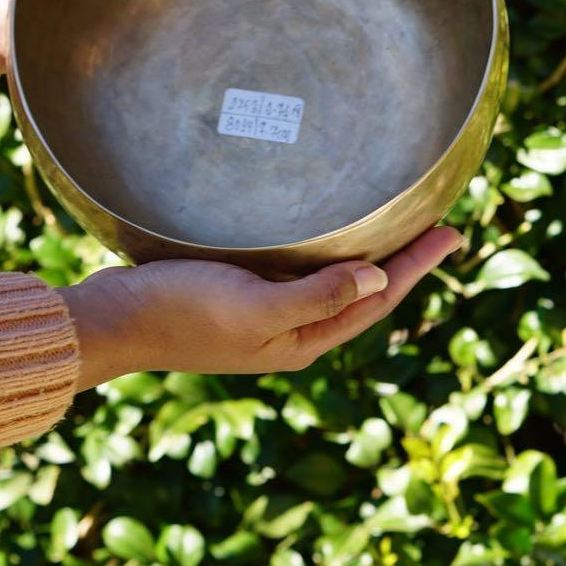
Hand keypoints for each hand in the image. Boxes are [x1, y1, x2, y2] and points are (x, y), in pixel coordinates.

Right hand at [59, 226, 461, 390]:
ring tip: (394, 225)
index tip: (451, 233)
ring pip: (332, 280)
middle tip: (438, 225)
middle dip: (402, 260)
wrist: (114, 320)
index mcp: (302, 341)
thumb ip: (315, 296)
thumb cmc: (180, 313)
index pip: (376, 299)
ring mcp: (265, 312)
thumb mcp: (254, 308)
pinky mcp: (239, 290)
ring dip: (366, 254)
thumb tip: (376, 276)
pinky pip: (299, 269)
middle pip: (361, 291)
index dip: (416, 266)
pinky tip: (322, 227)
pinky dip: (324, 249)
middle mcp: (290, 330)